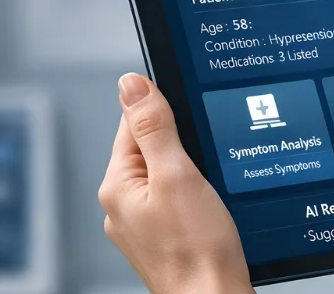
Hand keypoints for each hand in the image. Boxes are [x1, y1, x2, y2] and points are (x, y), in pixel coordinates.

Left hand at [99, 74, 252, 293]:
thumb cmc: (197, 249)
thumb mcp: (178, 175)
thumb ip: (154, 127)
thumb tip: (131, 84)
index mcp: (118, 186)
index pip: (133, 124)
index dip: (167, 112)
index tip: (194, 115)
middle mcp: (123, 206)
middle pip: (153, 149)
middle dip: (184, 145)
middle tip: (210, 157)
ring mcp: (144, 225)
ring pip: (169, 177)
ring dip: (193, 172)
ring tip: (214, 184)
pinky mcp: (165, 239)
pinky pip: (178, 201)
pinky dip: (198, 196)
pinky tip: (215, 206)